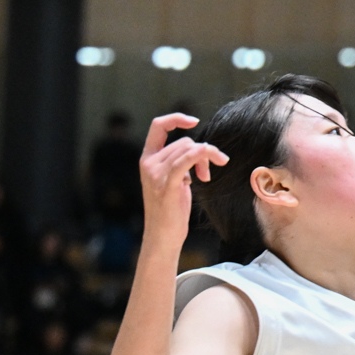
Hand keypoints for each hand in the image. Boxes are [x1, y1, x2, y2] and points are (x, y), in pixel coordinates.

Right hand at [139, 113, 227, 254]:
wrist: (162, 236)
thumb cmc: (170, 210)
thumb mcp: (172, 181)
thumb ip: (178, 163)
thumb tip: (197, 149)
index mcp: (147, 159)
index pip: (157, 125)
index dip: (176, 118)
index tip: (194, 121)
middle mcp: (149, 163)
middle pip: (183, 142)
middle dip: (202, 152)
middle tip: (207, 172)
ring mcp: (156, 173)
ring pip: (189, 148)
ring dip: (206, 158)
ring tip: (206, 177)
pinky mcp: (168, 184)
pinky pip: (187, 159)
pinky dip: (202, 156)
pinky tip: (207, 171)